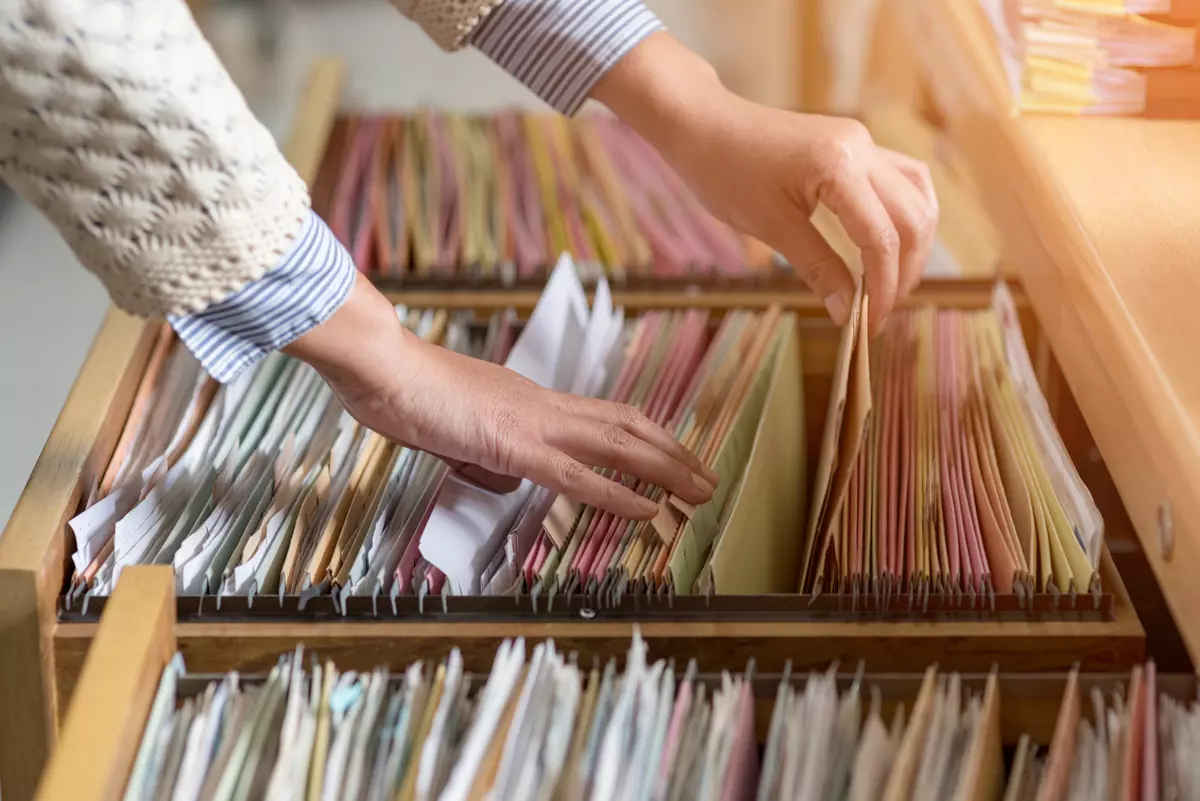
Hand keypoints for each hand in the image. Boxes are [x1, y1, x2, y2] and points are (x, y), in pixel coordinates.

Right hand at [286, 275, 716, 520]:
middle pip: (627, 426)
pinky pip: (576, 475)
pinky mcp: (513, 444)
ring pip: (618, 446)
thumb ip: (484, 448)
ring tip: (700, 492)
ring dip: (665, 470)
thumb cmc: (405, 391)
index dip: (646, 437)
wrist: (381, 365)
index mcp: (530, 402)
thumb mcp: (454, 426)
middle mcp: (543, 406)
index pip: (604, 417)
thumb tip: (502, 474)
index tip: (674, 456)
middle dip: (673, 453)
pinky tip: (647, 510)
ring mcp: (532, 423)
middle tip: (708, 477)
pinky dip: (617, 495)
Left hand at [593, 33, 938, 333]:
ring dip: (914, 242)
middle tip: (881, 310)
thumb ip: (817, 267)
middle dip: (905, 270)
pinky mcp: (856, 144)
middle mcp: (862, 148)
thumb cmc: (724, 172)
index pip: (882, 238)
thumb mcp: (770, 226)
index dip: (883, 287)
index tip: (870, 324)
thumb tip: (847, 311)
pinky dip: (904, 214)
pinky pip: (901, 178)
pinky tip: (893, 242)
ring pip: (917, 195)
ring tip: (892, 281)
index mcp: (839, 167)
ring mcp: (863, 141)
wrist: (703, 124)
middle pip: (913, 218)